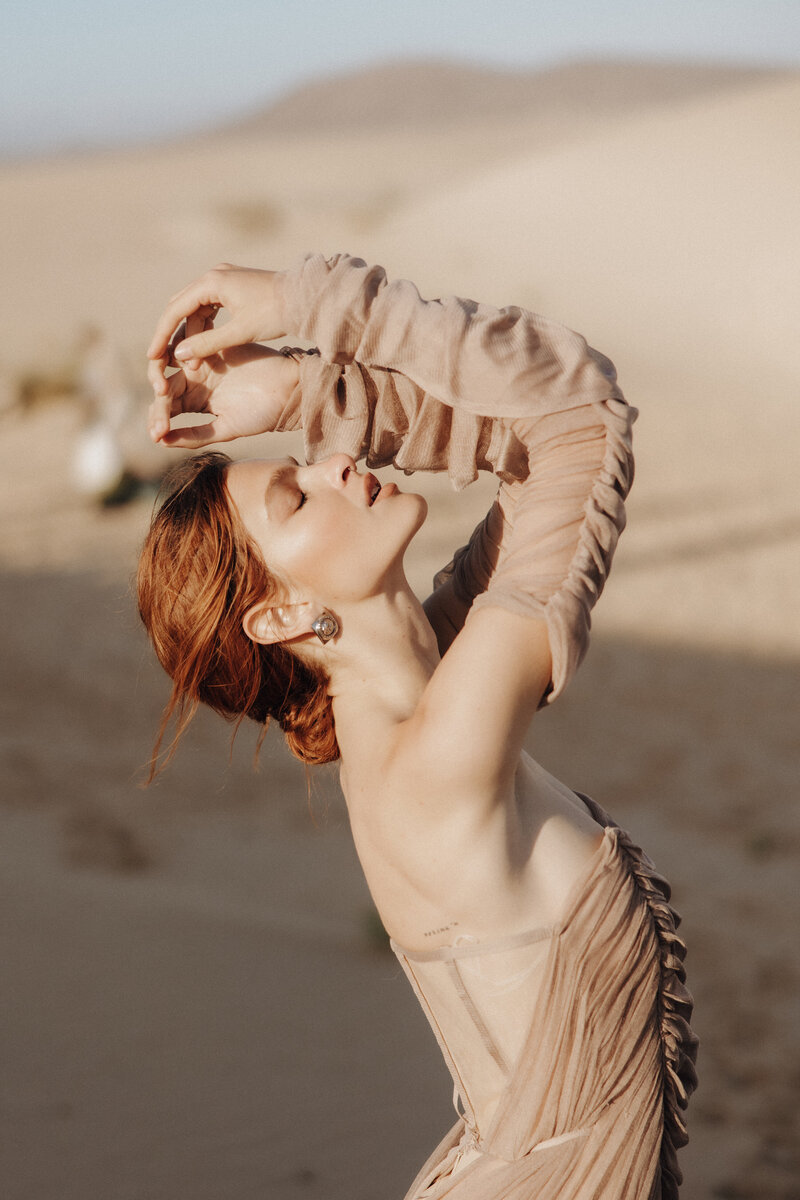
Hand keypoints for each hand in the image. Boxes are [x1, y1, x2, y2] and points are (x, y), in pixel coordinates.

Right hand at [146, 263, 286, 397]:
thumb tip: (179, 355)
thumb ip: (208, 344)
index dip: (162, 335)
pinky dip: (204, 328)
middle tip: (163, 360)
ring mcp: (222, 279)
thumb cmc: (276, 315)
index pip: (175, 310)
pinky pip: (208, 308)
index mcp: (212, 282)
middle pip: (180, 307)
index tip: (151, 357)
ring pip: (194, 309)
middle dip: (172, 335)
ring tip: (189, 362)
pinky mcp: (232, 287)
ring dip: (191, 335)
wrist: (306, 299)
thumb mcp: (240, 333)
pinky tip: (202, 347)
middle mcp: (213, 276)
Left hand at [147, 340, 299, 446]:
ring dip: (159, 375)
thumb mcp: (226, 429)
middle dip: (159, 405)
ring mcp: (202, 360)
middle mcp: (195, 379)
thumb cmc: (261, 414)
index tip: (156, 434)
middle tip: (159, 418)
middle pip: (164, 388)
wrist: (288, 389)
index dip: (158, 420)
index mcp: (195, 400)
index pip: (167, 408)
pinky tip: (173, 362)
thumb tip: (161, 441)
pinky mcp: (212, 343)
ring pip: (169, 363)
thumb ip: (195, 435)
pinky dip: (177, 348)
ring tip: (162, 390)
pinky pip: (187, 342)